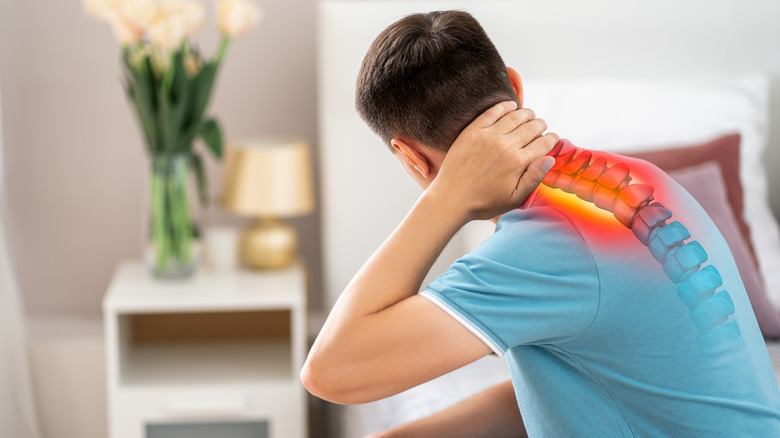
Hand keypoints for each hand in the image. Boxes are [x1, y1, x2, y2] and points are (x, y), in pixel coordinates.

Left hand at [428, 101, 558, 220]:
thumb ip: (533, 178)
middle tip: (542, 126)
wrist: (451, 199)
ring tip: (530, 115)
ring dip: (526, 113)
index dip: (552, 139)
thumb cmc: (484, 203)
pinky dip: (504, 106)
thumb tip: (550, 159)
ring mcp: (488, 136)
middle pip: (532, 127)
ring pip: (515, 116)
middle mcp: (505, 145)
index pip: (543, 143)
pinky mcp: (472, 131)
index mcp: (518, 162)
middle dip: (541, 125)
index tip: (553, 138)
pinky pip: (492, 112)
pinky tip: (511, 105)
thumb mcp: (514, 198)